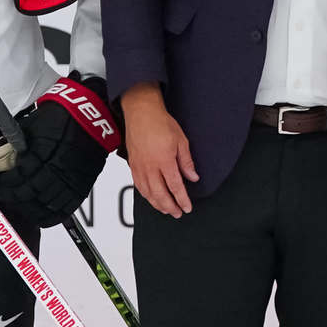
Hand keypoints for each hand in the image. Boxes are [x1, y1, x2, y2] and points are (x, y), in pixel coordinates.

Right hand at [123, 82, 198, 217]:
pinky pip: (138, 186)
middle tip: (178, 213)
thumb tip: (193, 177)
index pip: (175, 187)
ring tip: (166, 210)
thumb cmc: (160, 123)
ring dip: (157, 204)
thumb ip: (186, 162)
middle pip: (160, 194)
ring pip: (148, 193)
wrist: (141, 113)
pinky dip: (146, 196)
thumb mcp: (181, 141)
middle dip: (170, 206)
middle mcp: (150, 167)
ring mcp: (139, 167)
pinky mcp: (132, 165)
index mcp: (164, 161)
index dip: (182, 200)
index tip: (187, 207)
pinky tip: (151, 198)